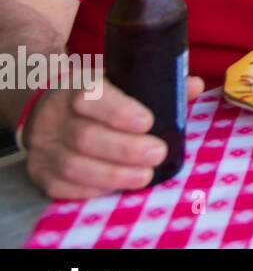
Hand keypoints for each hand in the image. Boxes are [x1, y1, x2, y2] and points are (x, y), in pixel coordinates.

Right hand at [24, 76, 204, 199]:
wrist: (46, 109)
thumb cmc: (96, 97)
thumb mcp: (118, 81)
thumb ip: (156, 84)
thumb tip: (194, 85)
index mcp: (77, 88)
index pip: (91, 97)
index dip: (118, 112)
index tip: (147, 122)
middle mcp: (55, 117)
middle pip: (85, 137)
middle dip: (125, 150)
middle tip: (158, 154)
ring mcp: (45, 146)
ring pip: (73, 165)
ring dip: (113, 175)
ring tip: (144, 176)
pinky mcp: (40, 172)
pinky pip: (62, 186)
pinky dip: (92, 190)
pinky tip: (117, 187)